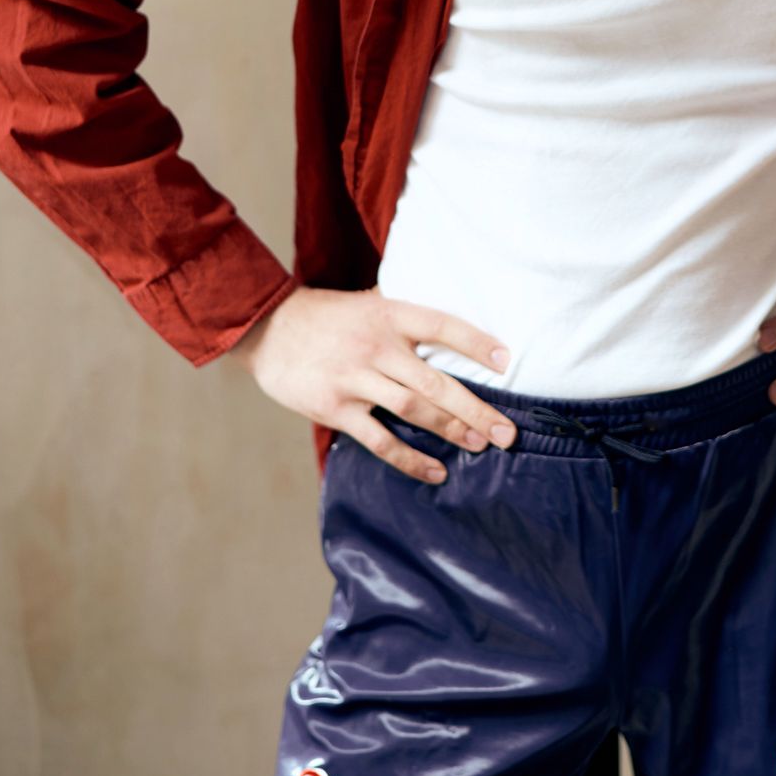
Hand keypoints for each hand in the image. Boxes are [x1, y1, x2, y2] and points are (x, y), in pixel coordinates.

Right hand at [227, 285, 518, 484]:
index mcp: (389, 316)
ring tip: (482, 446)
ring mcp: (355, 379)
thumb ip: (403, 318)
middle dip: (476, 409)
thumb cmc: (327, 317)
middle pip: (435, 381)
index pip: (442, 326)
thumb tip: (452, 328)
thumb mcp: (368, 304)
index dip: (476, 343)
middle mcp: (376, 347)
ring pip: (413, 410)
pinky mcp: (335, 408)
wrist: (268, 328)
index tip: (507, 362)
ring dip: (451, 430)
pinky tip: (436, 471)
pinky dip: (410, 459)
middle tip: (508, 432)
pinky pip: (379, 439)